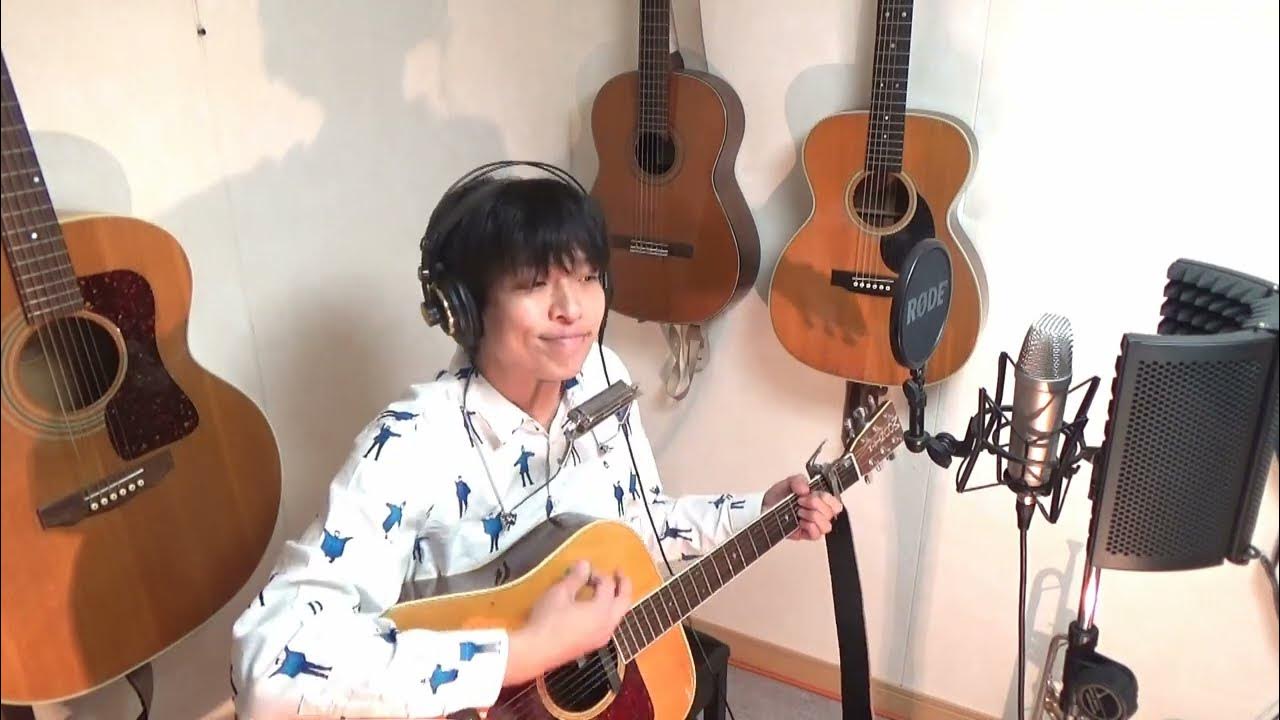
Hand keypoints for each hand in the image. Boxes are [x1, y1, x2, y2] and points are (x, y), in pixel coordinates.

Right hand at [505, 560, 630, 685]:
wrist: (537, 651)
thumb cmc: (548, 619)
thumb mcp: (560, 592)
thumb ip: (576, 577)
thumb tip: (585, 565)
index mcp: (602, 610)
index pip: (608, 585)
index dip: (598, 573)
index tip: (586, 570)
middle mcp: (608, 624)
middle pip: (624, 601)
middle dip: (624, 585)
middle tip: (618, 573)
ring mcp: (602, 637)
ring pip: (618, 615)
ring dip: (615, 600)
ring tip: (605, 590)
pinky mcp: (593, 645)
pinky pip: (608, 625)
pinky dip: (607, 612)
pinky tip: (594, 610)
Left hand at [763, 474, 843, 540]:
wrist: (764, 507)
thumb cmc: (777, 496)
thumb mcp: (788, 482)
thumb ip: (798, 480)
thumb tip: (806, 489)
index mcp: (819, 500)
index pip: (835, 502)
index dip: (826, 498)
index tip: (811, 493)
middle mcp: (818, 512)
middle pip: (831, 513)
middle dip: (816, 505)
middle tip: (801, 501)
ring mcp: (812, 524)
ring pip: (826, 526)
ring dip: (813, 517)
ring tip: (799, 512)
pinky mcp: (805, 534)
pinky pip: (816, 536)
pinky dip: (810, 527)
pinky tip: (800, 522)